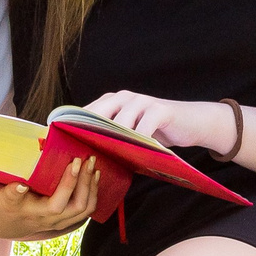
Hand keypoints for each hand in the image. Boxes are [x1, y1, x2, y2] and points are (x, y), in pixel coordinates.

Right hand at [0, 157, 100, 240]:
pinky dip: (93, 193)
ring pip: (78, 209)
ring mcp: (53, 220)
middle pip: (58, 206)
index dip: (15, 194)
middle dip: (71, 184)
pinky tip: (95, 174)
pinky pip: (85, 210)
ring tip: (90, 164)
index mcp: (11, 205)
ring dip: (87, 187)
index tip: (19, 185)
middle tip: (78, 160)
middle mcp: (35, 214)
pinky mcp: (65, 219)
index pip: (12, 200)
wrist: (6, 227)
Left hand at [78, 91, 238, 155]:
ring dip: (112, 139)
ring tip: (104, 157)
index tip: (64, 147)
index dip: (74, 128)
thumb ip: (111, 137)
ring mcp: (141, 101)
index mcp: (111, 102)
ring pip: (120, 121)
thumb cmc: (156, 132)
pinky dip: (138, 140)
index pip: (86, 113)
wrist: (190, 122)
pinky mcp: (159, 110)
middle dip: (88, 134)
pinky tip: (134, 153)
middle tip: (81, 154)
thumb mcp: (130, 133)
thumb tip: (84, 158)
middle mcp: (123, 98)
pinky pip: (144, 126)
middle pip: (98, 115)